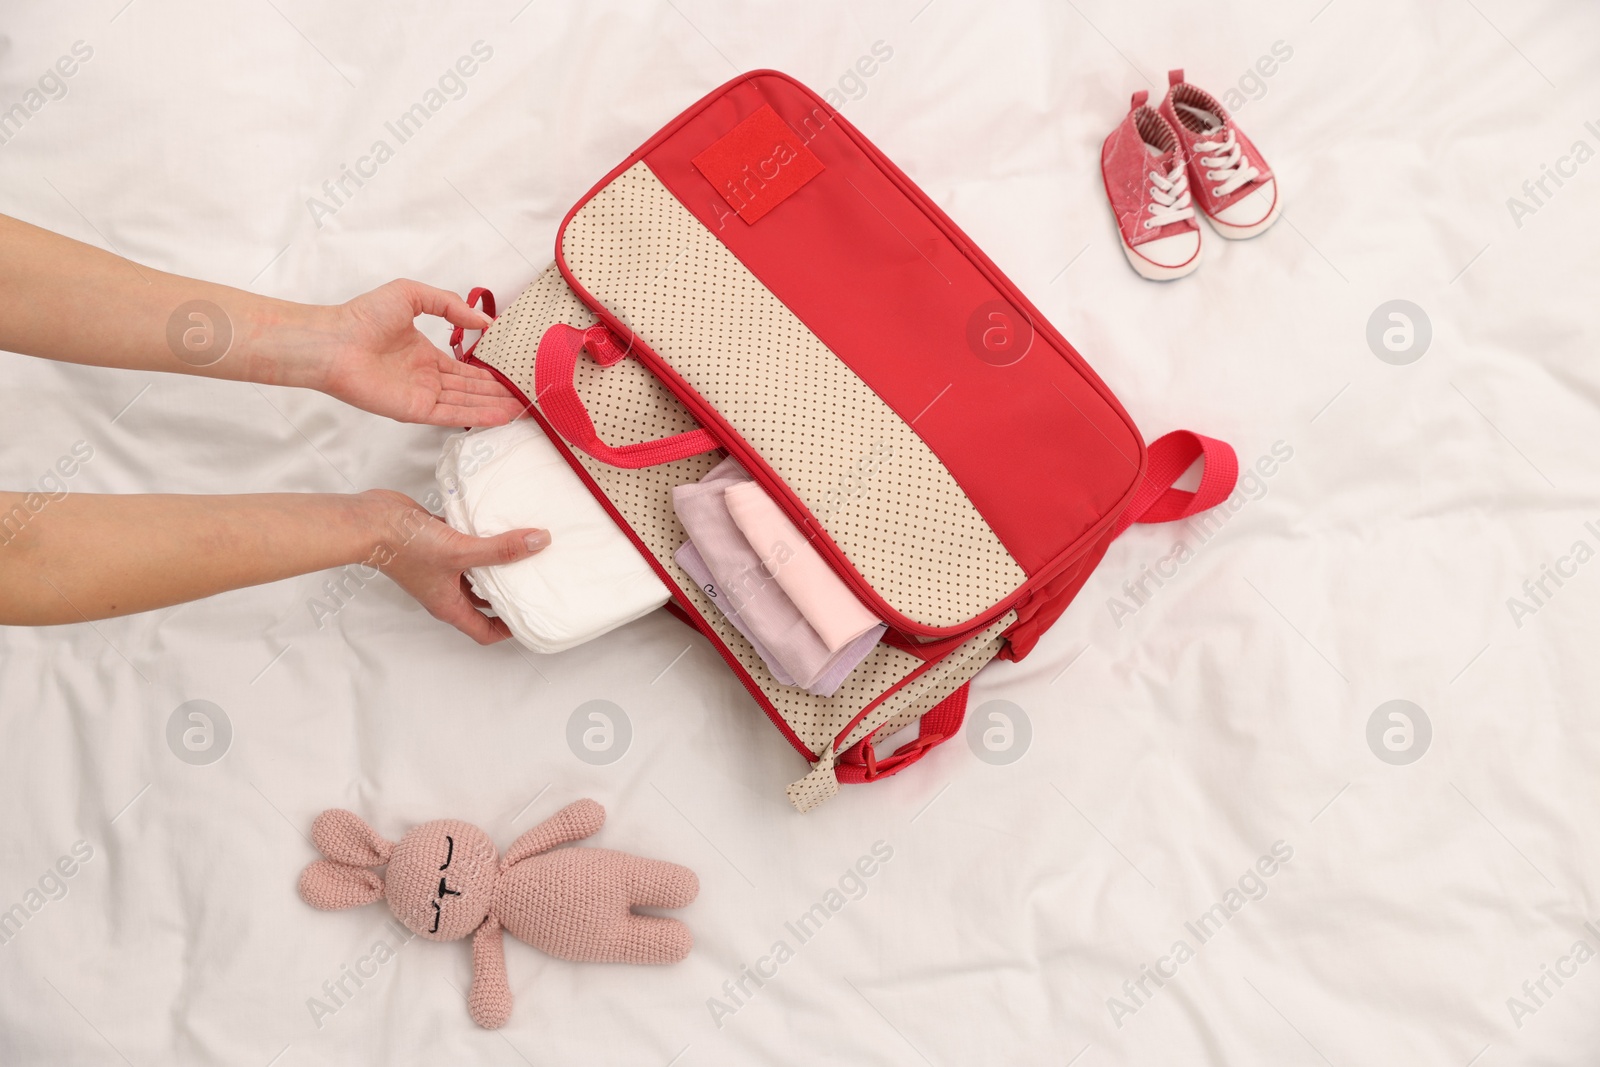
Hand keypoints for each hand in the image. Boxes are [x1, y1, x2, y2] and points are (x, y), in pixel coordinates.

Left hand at [316, 279, 526, 427]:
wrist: (334, 341)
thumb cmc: (364, 316)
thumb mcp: (411, 294)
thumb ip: (449, 304)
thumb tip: (482, 322)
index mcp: (424, 355)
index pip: (464, 369)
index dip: (488, 374)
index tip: (511, 375)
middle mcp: (426, 378)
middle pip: (470, 390)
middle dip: (498, 394)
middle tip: (526, 398)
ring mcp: (422, 396)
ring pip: (467, 404)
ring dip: (494, 407)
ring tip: (522, 410)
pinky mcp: (415, 410)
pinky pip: (452, 415)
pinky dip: (478, 417)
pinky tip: (501, 417)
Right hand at [362, 490, 548, 643]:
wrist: (371, 521)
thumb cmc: (405, 547)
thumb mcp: (461, 551)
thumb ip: (501, 550)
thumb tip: (538, 542)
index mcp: (449, 606)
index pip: (485, 631)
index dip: (509, 630)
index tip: (531, 617)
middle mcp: (446, 591)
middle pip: (484, 602)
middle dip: (509, 594)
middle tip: (536, 581)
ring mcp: (441, 568)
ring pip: (477, 571)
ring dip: (498, 564)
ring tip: (526, 553)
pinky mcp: (439, 544)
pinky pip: (467, 546)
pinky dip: (483, 540)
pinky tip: (501, 527)